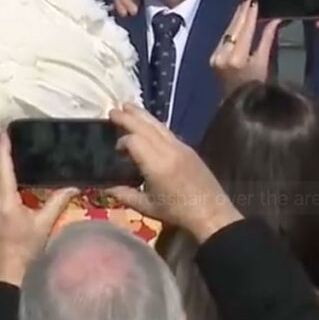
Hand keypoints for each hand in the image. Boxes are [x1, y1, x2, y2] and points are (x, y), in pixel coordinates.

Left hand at [0, 131, 77, 285]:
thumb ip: (58, 202)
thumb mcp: (45, 225)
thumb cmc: (26, 250)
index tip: (6, 131)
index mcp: (5, 200)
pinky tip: (4, 195)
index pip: (2, 167)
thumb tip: (75, 185)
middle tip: (13, 156)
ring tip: (9, 174)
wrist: (5, 275)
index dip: (4, 147)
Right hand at [106, 104, 240, 242]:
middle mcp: (169, 150)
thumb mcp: (147, 207)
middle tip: (113, 110)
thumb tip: (107, 187)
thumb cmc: (177, 213)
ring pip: (158, 125)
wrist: (211, 213)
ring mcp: (181, 147)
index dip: (122, 141)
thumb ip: (124, 195)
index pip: (134, 140)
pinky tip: (148, 124)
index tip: (116, 150)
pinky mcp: (189, 148)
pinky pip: (167, 131)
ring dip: (142, 115)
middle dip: (128, 117)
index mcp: (157, 165)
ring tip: (128, 106)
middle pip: (146, 126)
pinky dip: (154, 124)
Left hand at [210, 0, 281, 96]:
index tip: (256, 0)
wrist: (236, 103)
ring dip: (237, 16)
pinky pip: (224, 37)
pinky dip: (232, 27)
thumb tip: (275, 20)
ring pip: (227, 30)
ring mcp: (215, 56)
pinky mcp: (212, 56)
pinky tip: (238, 18)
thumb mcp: (264, 64)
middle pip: (234, 27)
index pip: (246, 30)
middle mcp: (224, 55)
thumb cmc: (256, 87)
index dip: (251, 14)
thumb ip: (267, 40)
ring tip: (245, 3)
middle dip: (242, 11)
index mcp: (238, 59)